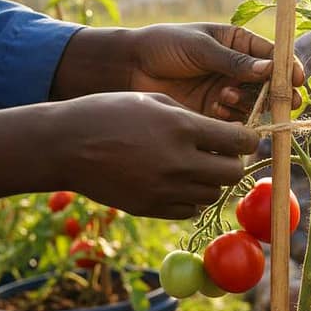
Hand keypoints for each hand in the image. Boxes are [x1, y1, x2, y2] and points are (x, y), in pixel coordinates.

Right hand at [59, 92, 258, 218]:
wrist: (64, 145)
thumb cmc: (108, 113)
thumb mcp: (154, 101)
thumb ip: (193, 118)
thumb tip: (225, 134)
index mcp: (182, 128)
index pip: (240, 141)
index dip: (247, 139)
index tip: (242, 138)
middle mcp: (179, 162)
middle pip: (234, 173)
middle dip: (233, 162)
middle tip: (220, 154)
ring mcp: (165, 189)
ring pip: (214, 194)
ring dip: (211, 181)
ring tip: (193, 167)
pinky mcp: (151, 208)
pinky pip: (191, 209)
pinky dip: (191, 198)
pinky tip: (177, 182)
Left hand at [128, 23, 304, 120]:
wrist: (130, 69)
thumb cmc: (164, 46)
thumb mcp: (201, 48)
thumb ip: (234, 61)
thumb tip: (269, 70)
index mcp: (239, 43)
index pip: (273, 55)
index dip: (288, 67)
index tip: (297, 79)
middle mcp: (239, 69)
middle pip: (271, 83)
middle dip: (278, 92)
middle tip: (285, 101)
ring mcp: (228, 91)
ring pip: (256, 103)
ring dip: (249, 103)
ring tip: (225, 96)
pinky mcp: (215, 113)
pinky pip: (236, 120)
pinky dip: (233, 118)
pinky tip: (218, 109)